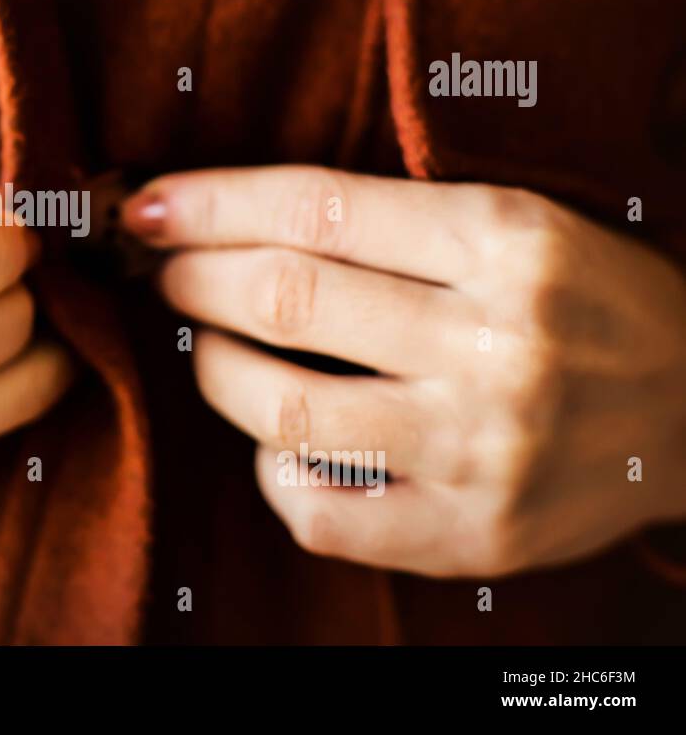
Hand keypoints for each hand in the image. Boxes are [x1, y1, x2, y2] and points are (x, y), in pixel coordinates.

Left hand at [122, 166, 685, 576]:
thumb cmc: (585, 302)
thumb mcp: (515, 225)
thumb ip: (390, 222)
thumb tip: (231, 219)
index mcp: (506, 240)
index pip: (314, 206)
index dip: (210, 203)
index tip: (151, 204)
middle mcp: (495, 342)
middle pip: (285, 299)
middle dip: (194, 280)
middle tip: (168, 274)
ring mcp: (482, 448)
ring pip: (283, 408)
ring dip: (214, 370)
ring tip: (210, 349)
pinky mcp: (473, 534)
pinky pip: (321, 512)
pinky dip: (270, 473)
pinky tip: (275, 446)